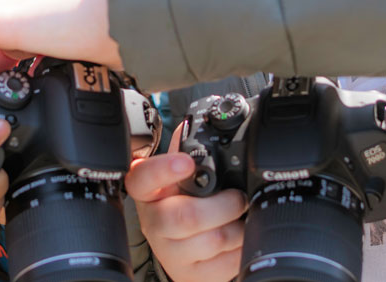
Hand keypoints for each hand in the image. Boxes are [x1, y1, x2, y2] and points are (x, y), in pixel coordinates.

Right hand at [127, 128, 245, 280]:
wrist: (186, 250)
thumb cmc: (185, 203)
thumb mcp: (181, 175)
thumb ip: (187, 147)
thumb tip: (201, 118)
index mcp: (149, 191)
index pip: (144, 178)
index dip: (163, 170)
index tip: (185, 162)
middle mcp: (154, 223)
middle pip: (186, 216)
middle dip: (223, 205)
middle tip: (237, 198)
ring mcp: (170, 252)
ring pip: (212, 240)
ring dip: (237, 228)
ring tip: (240, 219)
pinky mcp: (190, 274)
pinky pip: (225, 264)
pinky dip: (241, 249)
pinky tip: (237, 240)